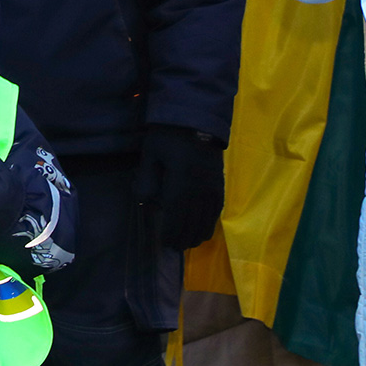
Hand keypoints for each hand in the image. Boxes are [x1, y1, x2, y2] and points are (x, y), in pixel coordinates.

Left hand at [135, 123, 224, 250]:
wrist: (197, 118)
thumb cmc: (168, 136)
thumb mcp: (151, 153)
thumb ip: (147, 179)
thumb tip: (145, 202)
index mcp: (181, 183)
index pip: (176, 217)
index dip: (171, 232)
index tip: (165, 243)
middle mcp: (199, 190)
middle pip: (192, 222)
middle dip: (183, 237)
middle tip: (175, 247)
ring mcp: (212, 188)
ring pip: (207, 220)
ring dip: (197, 233)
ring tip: (188, 242)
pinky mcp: (220, 184)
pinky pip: (217, 210)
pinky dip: (210, 222)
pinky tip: (204, 229)